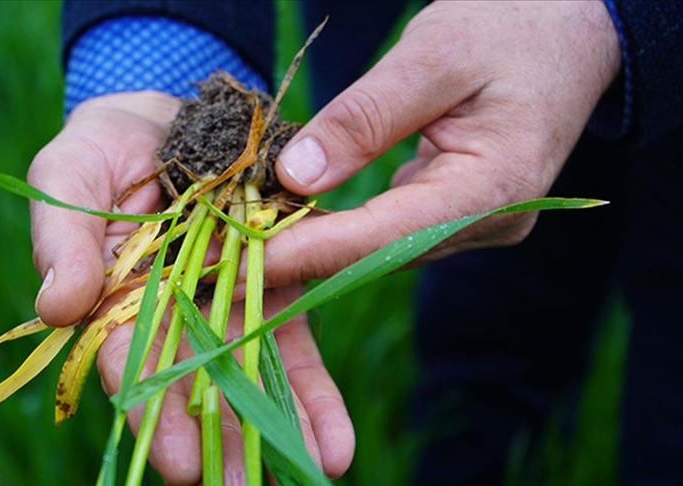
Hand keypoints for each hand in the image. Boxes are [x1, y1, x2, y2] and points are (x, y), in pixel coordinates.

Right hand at [28, 94, 353, 482]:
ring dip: (276, 430)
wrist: (170, 115)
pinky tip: (334, 446)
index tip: (175, 461)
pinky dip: (312, 393)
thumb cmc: (102, 148)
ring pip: (250, 374)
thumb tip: (55, 310)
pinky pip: (292, 340)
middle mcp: (174, 313)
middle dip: (221, 442)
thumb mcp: (68, 176)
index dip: (152, 412)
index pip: (129, 365)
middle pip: (196, 386)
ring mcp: (226, 300)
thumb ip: (63, 240)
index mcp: (116, 299)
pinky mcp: (273, 279)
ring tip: (307, 476)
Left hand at [263, 0, 620, 286]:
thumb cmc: (511, 24)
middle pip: (376, 255)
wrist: (570, 25)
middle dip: (295, 259)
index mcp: (494, 188)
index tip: (234, 261)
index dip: (305, 251)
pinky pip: (387, 230)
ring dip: (310, 248)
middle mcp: (489, 222)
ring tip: (237, 247)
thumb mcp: (432, 56)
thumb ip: (365, 118)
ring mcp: (476, 223)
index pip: (383, 236)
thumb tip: (292, 176)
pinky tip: (286, 223)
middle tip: (217, 263)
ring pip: (378, 249)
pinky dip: (335, 228)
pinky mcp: (457, 212)